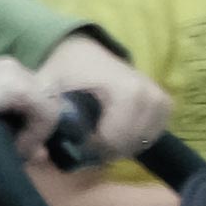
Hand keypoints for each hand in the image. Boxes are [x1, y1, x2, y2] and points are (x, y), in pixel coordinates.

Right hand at [0, 53, 67, 168]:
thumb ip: (11, 135)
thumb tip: (43, 154)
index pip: (38, 95)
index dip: (36, 122)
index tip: (22, 145)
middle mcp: (8, 66)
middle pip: (49, 99)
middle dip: (41, 128)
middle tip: (23, 151)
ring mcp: (12, 72)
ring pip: (51, 105)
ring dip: (38, 131)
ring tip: (16, 149)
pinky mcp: (15, 86)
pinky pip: (46, 112)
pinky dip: (36, 133)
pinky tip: (15, 145)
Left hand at [40, 30, 173, 163]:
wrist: (81, 51)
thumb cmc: (62, 70)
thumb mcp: (45, 90)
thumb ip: (43, 117)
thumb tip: (40, 154)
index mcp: (126, 90)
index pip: (116, 139)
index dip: (92, 147)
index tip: (74, 139)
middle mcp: (148, 94)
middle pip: (129, 143)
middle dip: (104, 149)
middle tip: (84, 140)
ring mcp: (160, 98)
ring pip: (142, 142)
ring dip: (119, 146)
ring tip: (98, 135)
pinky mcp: (165, 103)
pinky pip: (153, 134)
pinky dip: (134, 139)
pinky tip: (115, 132)